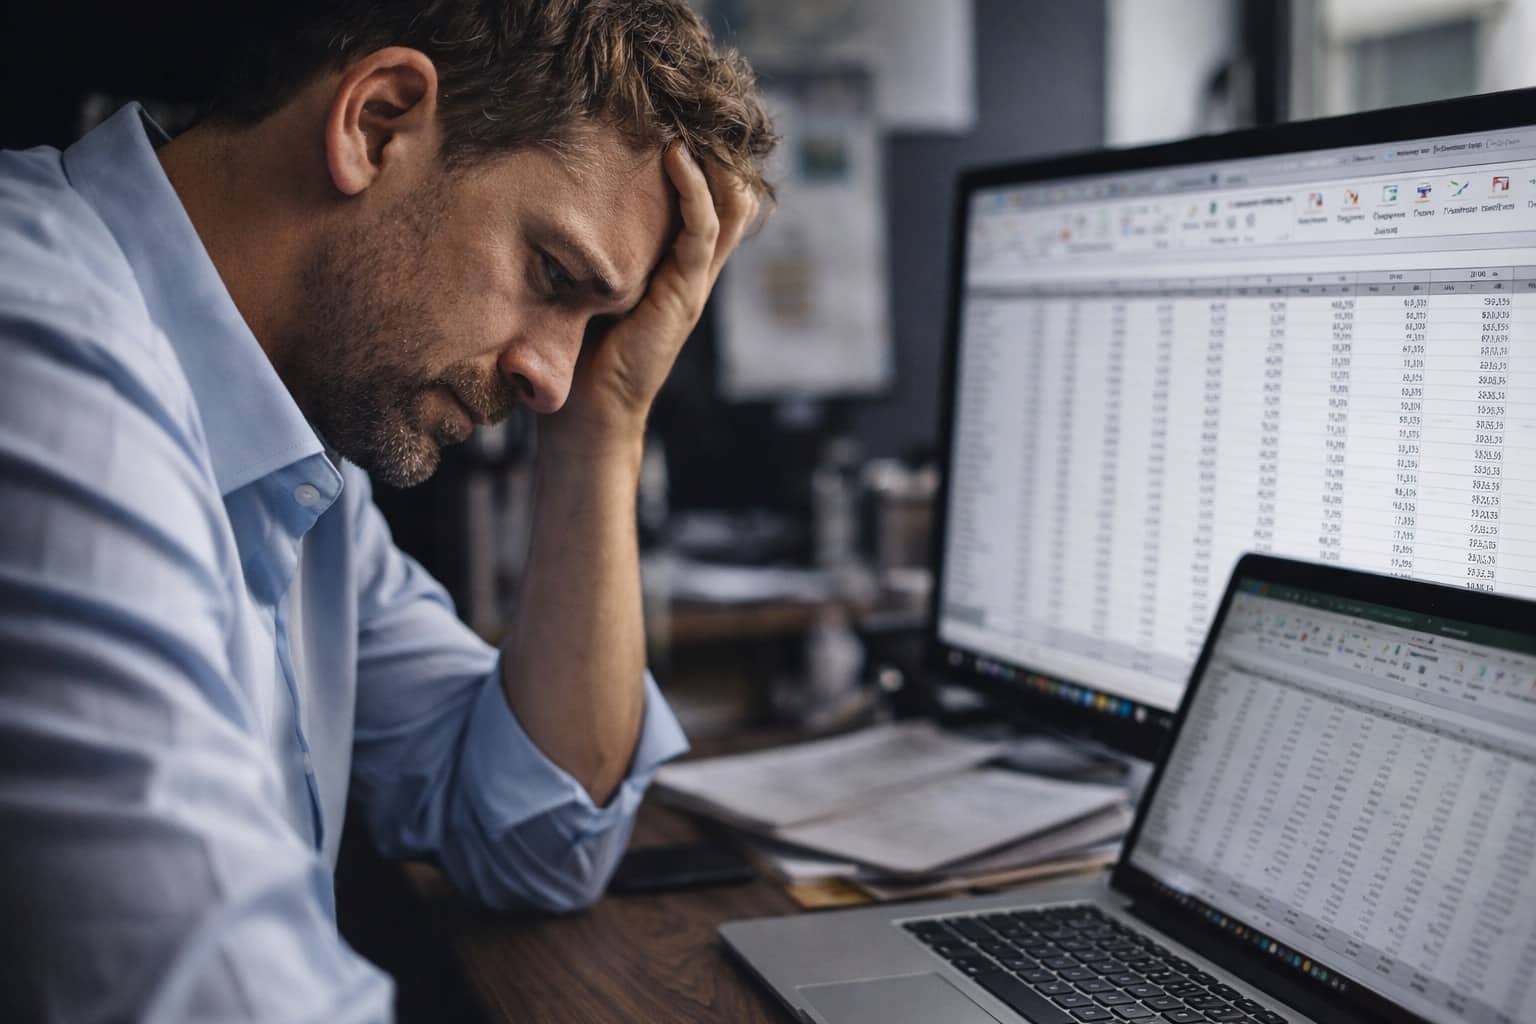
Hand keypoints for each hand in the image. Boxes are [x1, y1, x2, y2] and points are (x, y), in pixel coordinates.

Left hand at [544, 145, 759, 451]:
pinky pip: (701, 229)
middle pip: (731, 202)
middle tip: (691, 110)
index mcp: (672, 273)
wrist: (584, 416)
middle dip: (718, 155)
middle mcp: (691, 274)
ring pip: (727, 209)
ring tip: (687, 120)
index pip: (707, 207)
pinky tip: (676, 156)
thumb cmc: (573, 357)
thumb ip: (585, 252)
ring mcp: (692, 284)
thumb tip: (548, 200)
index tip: (674, 119)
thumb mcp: (579, 288)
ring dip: (711, 162)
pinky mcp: (683, 295)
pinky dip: (693, 190)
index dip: (702, 164)